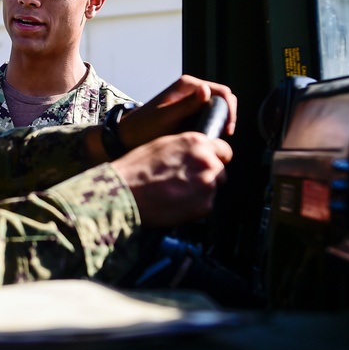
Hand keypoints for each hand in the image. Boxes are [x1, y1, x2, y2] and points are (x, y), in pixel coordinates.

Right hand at [111, 132, 232, 227]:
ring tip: (177, 194)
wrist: (124, 194)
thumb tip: (198, 152)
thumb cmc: (136, 169)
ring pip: (213, 188)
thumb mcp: (162, 145)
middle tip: (185, 182)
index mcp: (196, 142)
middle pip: (220, 170)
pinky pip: (206, 205)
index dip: (215, 157)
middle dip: (207, 175)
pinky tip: (176, 204)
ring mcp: (207, 185)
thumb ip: (186, 147)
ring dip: (201, 191)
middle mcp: (207, 161)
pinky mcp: (204, 206)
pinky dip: (195, 207)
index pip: (224, 150)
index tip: (207, 163)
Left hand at [118, 76, 236, 149]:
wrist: (127, 136)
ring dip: (220, 121)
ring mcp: (191, 100)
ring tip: (215, 138)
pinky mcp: (189, 111)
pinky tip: (206, 137)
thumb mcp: (166, 118)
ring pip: (216, 108)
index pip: (222, 92)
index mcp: (187, 85)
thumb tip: (206, 90)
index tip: (227, 130)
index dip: (229, 110)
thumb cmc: (143, 127)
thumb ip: (186, 105)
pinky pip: (208, 115)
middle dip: (227, 116)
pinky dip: (211, 125)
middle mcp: (191, 89)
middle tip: (223, 136)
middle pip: (222, 99)